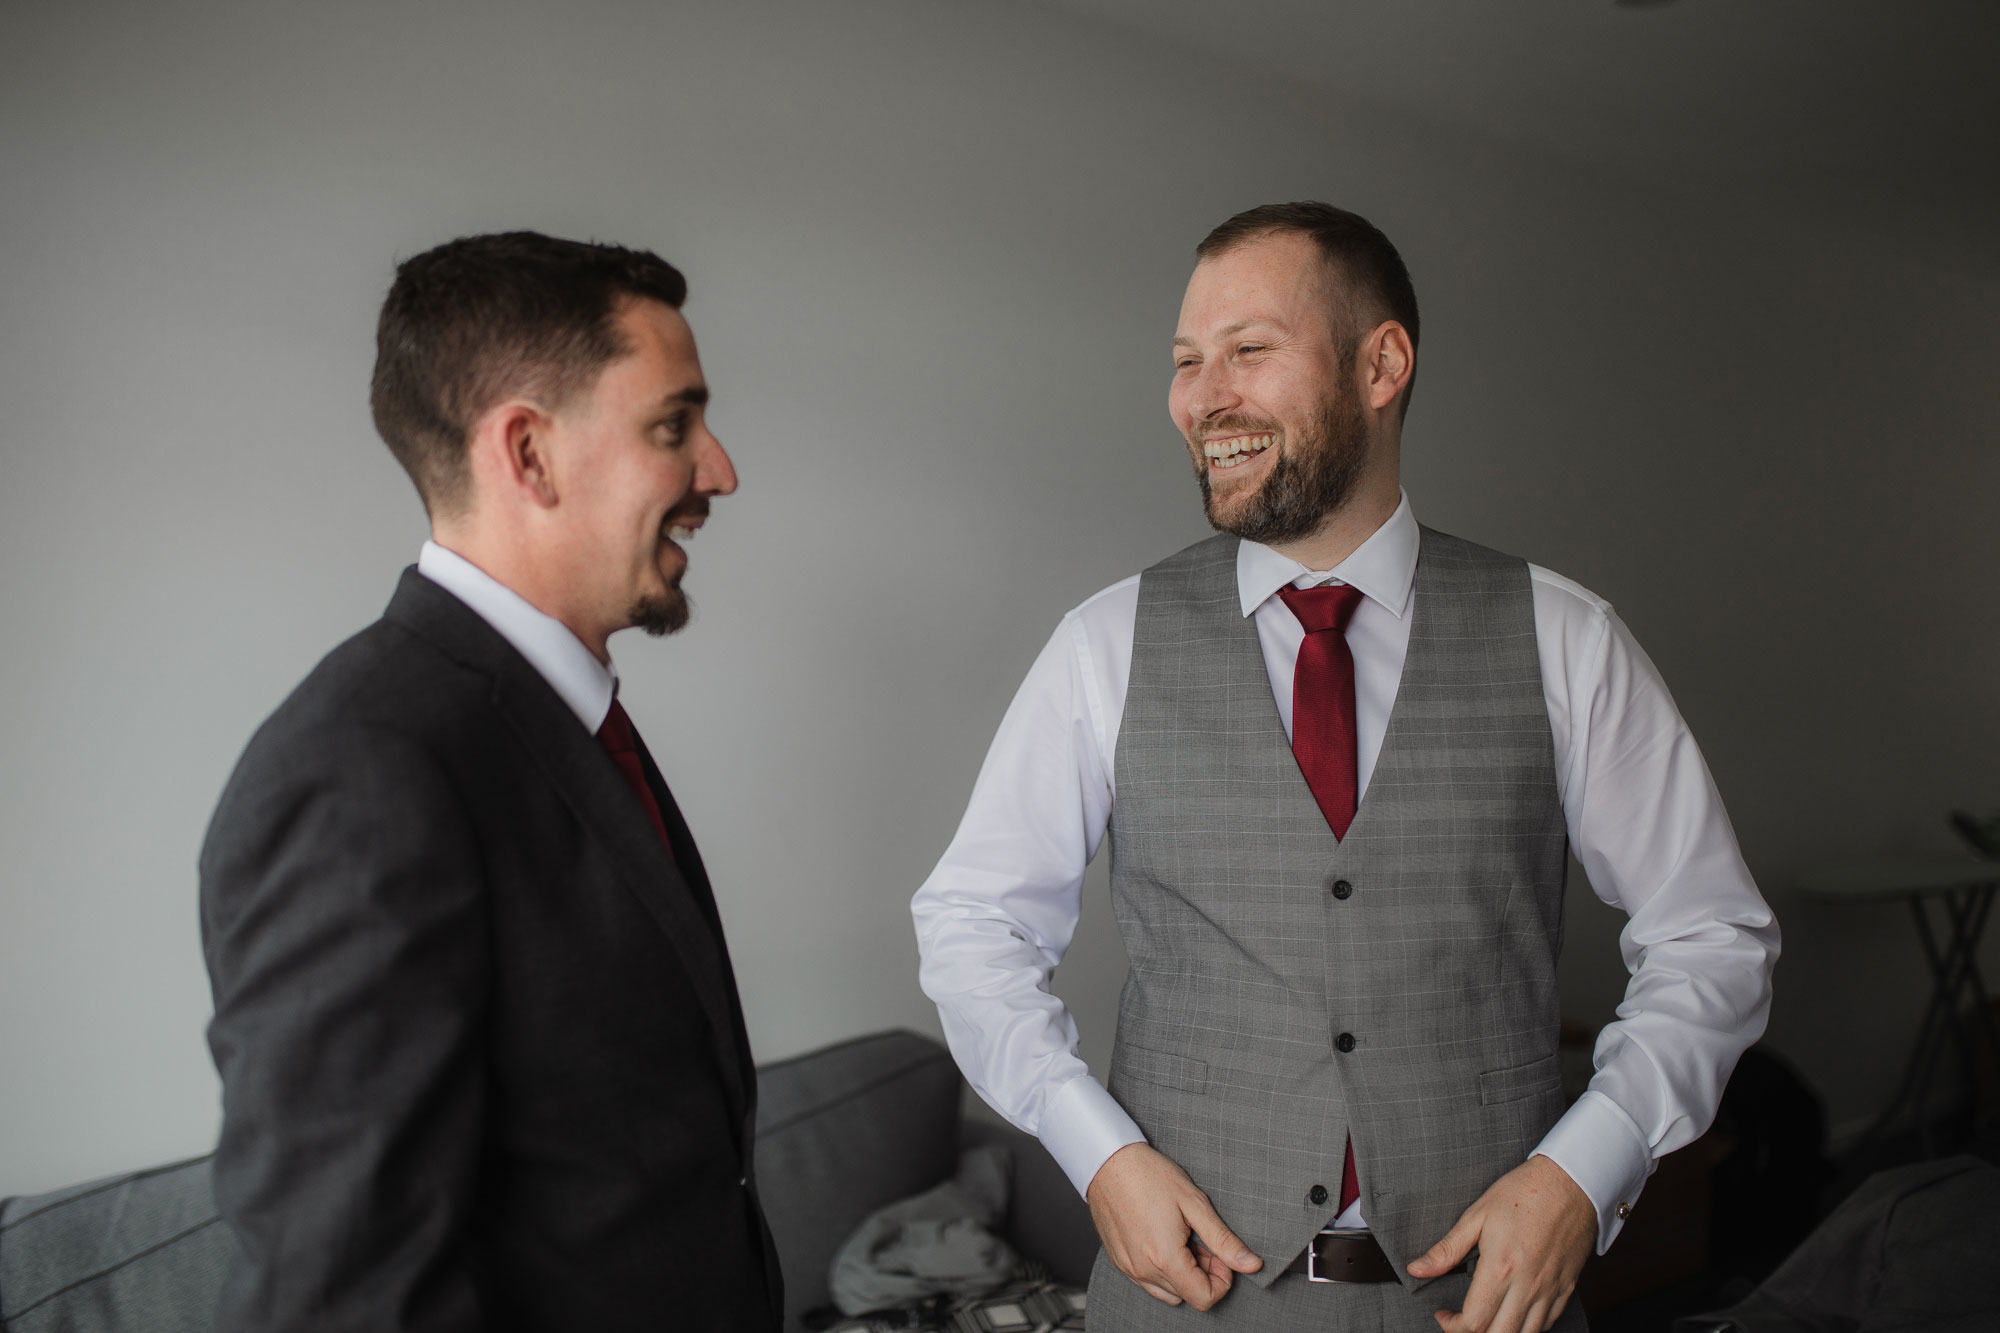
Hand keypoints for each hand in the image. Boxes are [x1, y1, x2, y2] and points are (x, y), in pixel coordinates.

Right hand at [1086, 1143, 1262, 1308]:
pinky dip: (1162, 1269)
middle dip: (1203, 1273)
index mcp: (1165, 1258)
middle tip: (1200, 1238)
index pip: (1205, 1298)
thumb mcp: (1194, 1203)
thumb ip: (1224, 1240)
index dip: (1222, 1279)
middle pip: (1187, 1295)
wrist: (1108, 1161)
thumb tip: (1251, 1264)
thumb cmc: (1150, 1175)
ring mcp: (1128, 1268)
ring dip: (1183, 1273)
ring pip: (1168, 1292)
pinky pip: (1148, 1281)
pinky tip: (1162, 1238)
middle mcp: (1143, 1270)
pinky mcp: (1118, 1262)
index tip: (1219, 1253)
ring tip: (1181, 1238)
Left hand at [1406, 1154, 1595, 1332]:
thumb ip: (1447, 1249)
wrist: (1570, 1182)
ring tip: (1486, 1320)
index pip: (1474, 1322)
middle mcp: (1527, 1286)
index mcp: (1501, 1268)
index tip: (1443, 1315)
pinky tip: (1513, 1315)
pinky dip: (1528, 1328)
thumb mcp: (1477, 1215)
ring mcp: (1550, 1290)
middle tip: (1461, 1321)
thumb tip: (1417, 1269)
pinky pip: (1548, 1325)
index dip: (1452, 1327)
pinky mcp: (1567, 1289)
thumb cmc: (1523, 1193)